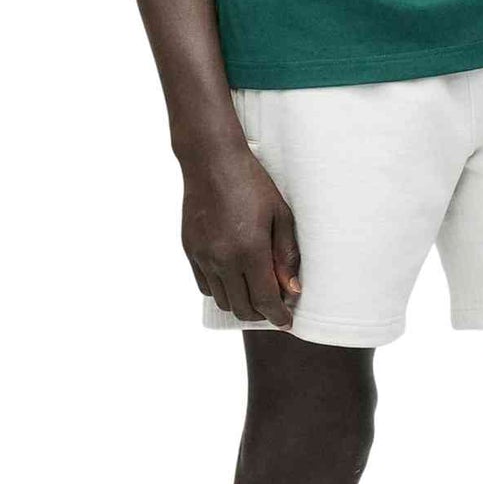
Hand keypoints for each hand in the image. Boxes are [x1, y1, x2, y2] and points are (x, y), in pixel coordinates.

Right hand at [182, 143, 302, 328]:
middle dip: (261, 313)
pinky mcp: (190, 250)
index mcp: (250, 250)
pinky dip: (221, 290)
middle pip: (243, 307)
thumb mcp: (280, 215)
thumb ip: (286, 255)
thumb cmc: (251, 183)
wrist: (211, 161)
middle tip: (274, 306)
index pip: (265, 300)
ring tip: (255, 292)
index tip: (287, 322)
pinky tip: (234, 278)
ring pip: (222, 300)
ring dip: (241, 303)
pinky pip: (205, 285)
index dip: (278, 316)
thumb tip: (292, 289)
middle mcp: (223, 258)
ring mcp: (203, 256)